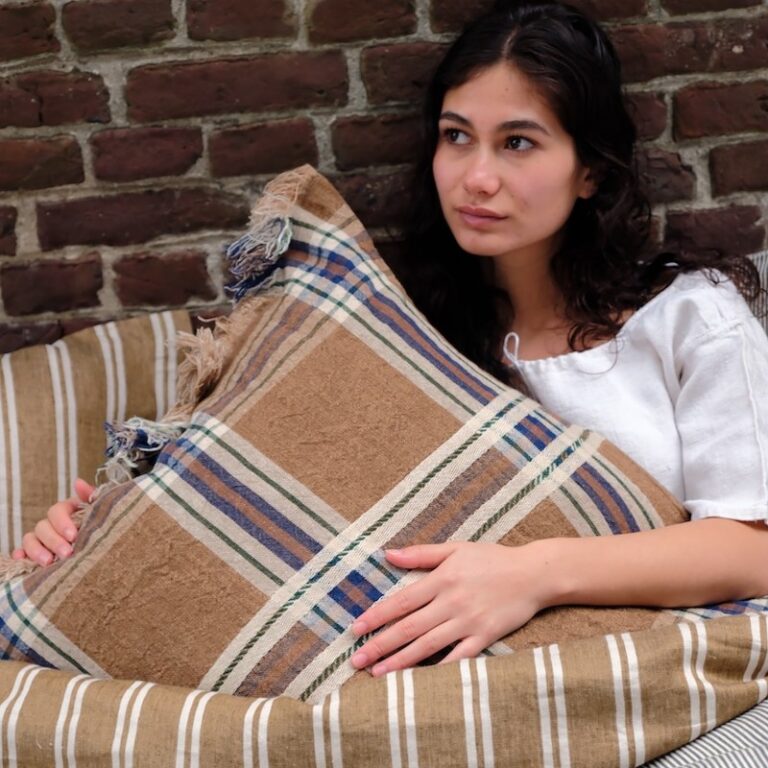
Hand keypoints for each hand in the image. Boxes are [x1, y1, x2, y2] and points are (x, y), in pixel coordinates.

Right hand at [11, 478, 93, 565]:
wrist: (105, 545)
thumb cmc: (101, 524)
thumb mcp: (100, 510)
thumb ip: (91, 496)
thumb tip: (78, 482)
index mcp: (66, 511)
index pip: (56, 511)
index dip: (62, 523)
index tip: (73, 536)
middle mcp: (51, 524)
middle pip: (42, 527)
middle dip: (53, 541)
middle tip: (67, 553)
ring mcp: (42, 539)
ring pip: (30, 539)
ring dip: (36, 550)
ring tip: (49, 562)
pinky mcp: (36, 554)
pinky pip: (22, 553)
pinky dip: (21, 555)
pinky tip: (22, 560)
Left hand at [349, 541, 552, 675]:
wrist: (533, 574)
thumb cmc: (492, 558)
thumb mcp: (456, 549)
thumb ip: (422, 553)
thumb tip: (389, 554)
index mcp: (441, 579)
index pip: (401, 601)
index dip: (377, 616)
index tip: (356, 629)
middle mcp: (451, 602)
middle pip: (409, 627)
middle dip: (380, 645)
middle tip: (356, 660)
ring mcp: (467, 622)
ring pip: (427, 646)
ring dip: (400, 661)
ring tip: (377, 674)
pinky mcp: (484, 638)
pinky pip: (458, 658)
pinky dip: (439, 670)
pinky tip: (419, 681)